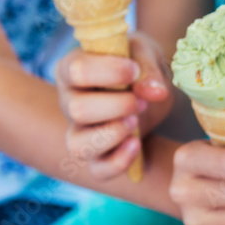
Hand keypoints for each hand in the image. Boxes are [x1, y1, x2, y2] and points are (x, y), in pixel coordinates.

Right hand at [55, 33, 172, 178]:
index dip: (109, 72)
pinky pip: (99, 170)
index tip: (134, 70)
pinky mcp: (100, 155)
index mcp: (72, 70)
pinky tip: (136, 144)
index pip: (76, 71)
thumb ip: (147, 68)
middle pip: (76, 110)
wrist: (151, 88)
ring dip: (113, 134)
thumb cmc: (139, 64)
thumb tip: (154, 92)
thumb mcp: (145, 54)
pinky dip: (119, 162)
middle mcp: (70, 102)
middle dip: (115, 106)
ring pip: (79, 146)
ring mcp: (81, 132)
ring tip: (136, 120)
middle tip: (140, 101)